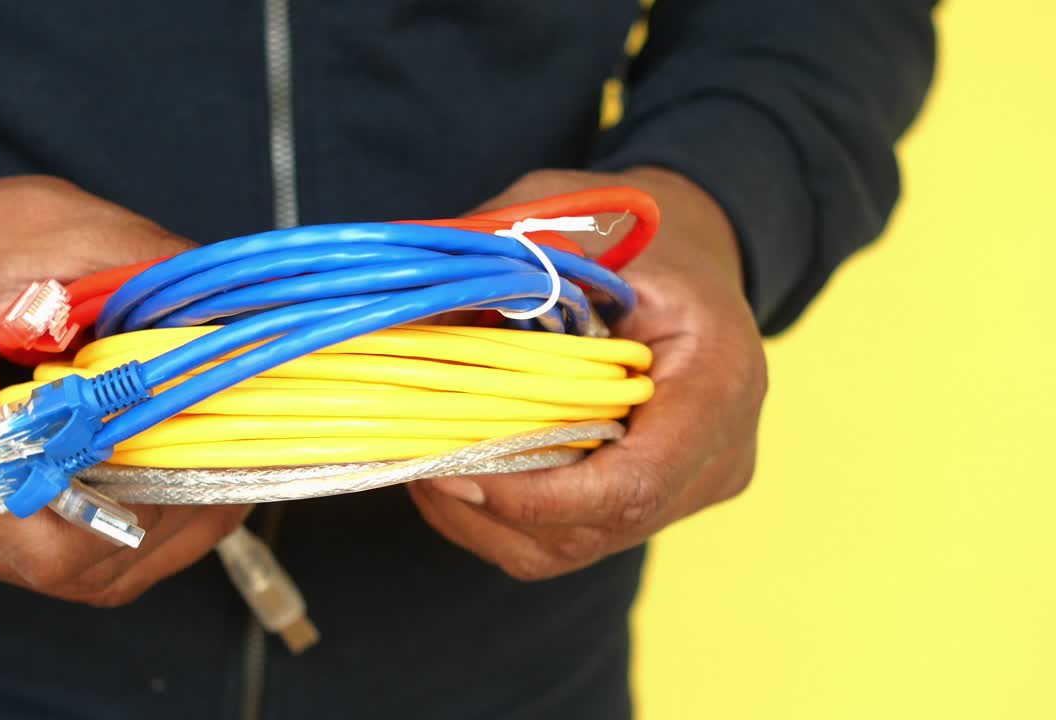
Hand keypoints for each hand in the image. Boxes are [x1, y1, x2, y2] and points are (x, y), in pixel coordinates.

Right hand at [0, 168, 246, 604]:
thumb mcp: (37, 220)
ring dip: (139, 534)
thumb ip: (138, 263)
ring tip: (198, 472)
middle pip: (60, 568)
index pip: (45, 529)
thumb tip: (235, 314)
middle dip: (162, 528)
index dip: (146, 510)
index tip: (207, 455)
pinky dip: (98, 527)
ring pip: (51, 575)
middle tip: (228, 471)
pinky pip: (27, 553)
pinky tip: (141, 476)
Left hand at [407, 167, 767, 579]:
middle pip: (593, 528)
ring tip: (425, 460)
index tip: (452, 471)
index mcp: (717, 379)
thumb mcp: (580, 224)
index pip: (633, 485)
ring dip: (483, 516)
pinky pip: (569, 537)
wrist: (697, 253)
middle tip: (414, 456)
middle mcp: (718, 451)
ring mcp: (691, 487)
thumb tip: (412, 320)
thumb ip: (506, 272)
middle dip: (489, 504)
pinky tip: (456, 469)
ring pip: (570, 546)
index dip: (535, 498)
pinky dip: (499, 515)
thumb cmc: (644, 233)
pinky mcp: (657, 501)